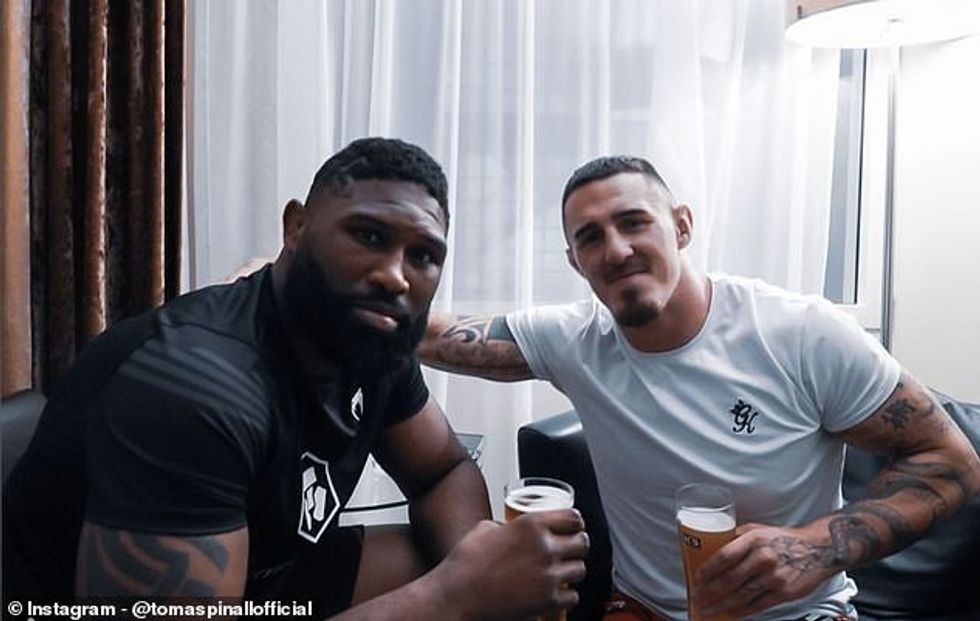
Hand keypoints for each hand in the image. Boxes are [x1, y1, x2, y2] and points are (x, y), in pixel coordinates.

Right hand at [431, 510, 588, 620]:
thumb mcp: (484, 529)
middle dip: (577, 547)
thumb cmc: (465, 564)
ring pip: (580, 570)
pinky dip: (565, 596)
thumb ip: (507, 527)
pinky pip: (572, 597)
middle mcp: (544, 547)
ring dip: (571, 572)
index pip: (573, 518)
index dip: (576, 524)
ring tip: (558, 574)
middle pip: (582, 543)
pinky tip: (553, 593)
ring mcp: (548, 575)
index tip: (574, 529)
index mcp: (531, 524)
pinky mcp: (548, 601)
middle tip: (569, 552)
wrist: (457, 596)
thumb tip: (510, 530)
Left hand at [694, 522, 837, 617]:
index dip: (708, 570)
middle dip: (709, 591)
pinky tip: (730, 612)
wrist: (818, 549)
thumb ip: (737, 537)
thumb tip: (711, 546)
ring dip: (721, 604)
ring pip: (741, 595)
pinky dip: (741, 611)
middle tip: (698, 596)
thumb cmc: (785, 539)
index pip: (724, 556)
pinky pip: (757, 605)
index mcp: (754, 539)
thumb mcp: (759, 530)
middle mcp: (764, 557)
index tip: (697, 578)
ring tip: (708, 608)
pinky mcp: (783, 592)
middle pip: (730, 579)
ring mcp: (774, 577)